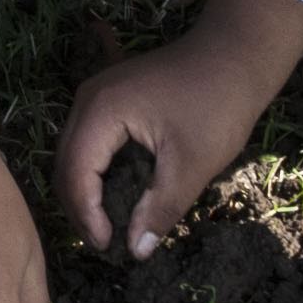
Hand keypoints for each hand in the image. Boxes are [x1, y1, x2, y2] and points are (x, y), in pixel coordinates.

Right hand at [55, 0, 302, 256]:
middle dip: (80, 208)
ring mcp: (96, 94)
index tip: (110, 248)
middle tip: (106, 243)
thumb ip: (160, 209)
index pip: (76, 174)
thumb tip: (136, 251)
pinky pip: (87, 141)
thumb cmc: (219, 104)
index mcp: (102, 112)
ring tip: (108, 224)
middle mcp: (88, 100)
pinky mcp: (109, 97)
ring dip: (85, 191)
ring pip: (73, 153)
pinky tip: (114, 194)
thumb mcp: (193, 164)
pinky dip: (95, 172)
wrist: (237, 52)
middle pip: (64, 164)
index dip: (87, 216)